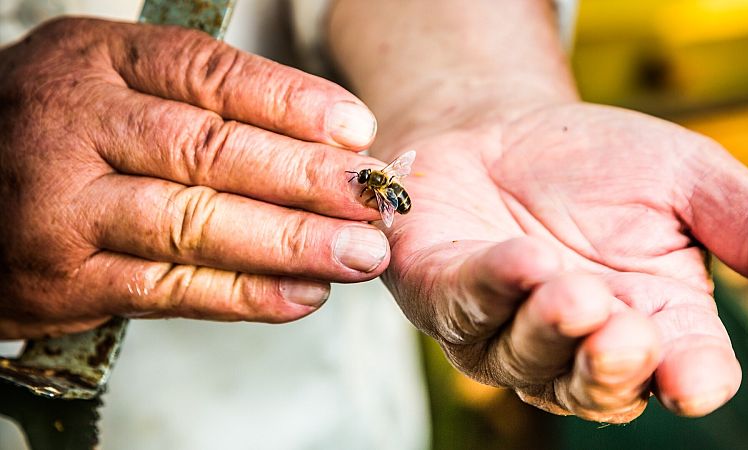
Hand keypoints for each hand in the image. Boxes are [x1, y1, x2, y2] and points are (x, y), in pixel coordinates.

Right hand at [0, 18, 388, 338]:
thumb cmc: (57, 130)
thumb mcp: (111, 84)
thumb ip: (198, 103)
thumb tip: (323, 143)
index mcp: (96, 61)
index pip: (208, 75)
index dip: (290, 102)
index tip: (357, 129)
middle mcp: (76, 127)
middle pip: (208, 150)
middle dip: (303, 178)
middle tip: (372, 198)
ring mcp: (64, 207)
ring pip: (192, 222)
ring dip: (288, 242)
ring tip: (358, 254)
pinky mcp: (65, 280)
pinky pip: (168, 288)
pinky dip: (242, 294)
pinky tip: (302, 295)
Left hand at [377, 101, 747, 422]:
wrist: (505, 132)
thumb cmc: (597, 166)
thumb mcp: (684, 181)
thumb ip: (747, 220)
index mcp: (654, 323)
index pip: (681, 371)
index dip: (690, 379)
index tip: (696, 379)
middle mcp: (578, 342)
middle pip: (595, 385)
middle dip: (609, 366)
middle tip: (626, 334)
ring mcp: (505, 329)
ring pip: (524, 358)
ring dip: (548, 330)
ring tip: (573, 292)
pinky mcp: (444, 296)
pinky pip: (464, 305)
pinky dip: (491, 287)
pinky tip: (522, 261)